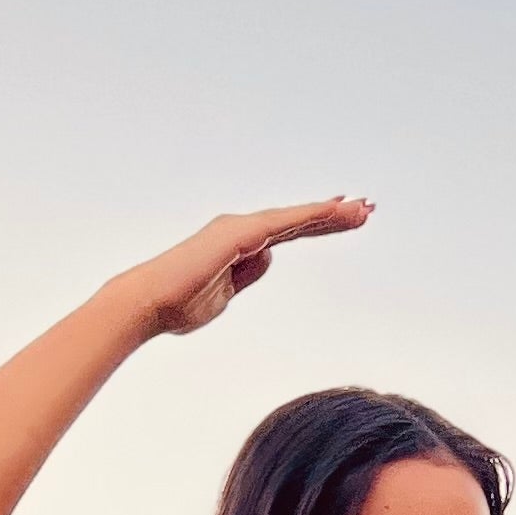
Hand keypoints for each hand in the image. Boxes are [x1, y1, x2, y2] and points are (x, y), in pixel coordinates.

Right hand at [130, 198, 371, 336]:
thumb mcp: (224, 296)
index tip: (345, 221)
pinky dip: (310, 215)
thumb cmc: (178, 306)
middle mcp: (241, 229)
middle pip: (296, 221)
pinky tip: (335, 210)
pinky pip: (283, 223)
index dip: (317, 226)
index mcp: (239, 244)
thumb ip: (247, 275)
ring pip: (295, 218)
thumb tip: (268, 257)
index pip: (288, 234)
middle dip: (332, 216)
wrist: (149, 305)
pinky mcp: (239, 233)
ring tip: (363, 209)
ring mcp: (240, 229)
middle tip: (367, 209)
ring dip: (330, 213)